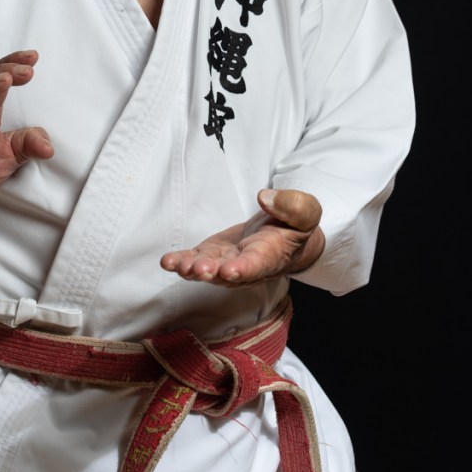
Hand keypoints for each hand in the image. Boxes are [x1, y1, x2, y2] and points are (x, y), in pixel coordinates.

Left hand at [159, 189, 324, 286]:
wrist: (284, 236)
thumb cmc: (294, 224)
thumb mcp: (304, 211)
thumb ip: (292, 205)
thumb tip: (265, 198)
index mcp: (271, 255)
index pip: (257, 265)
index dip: (242, 270)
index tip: (229, 270)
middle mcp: (246, 266)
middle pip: (227, 274)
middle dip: (211, 272)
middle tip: (198, 270)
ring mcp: (227, 262)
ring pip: (208, 269)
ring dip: (191, 269)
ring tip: (176, 265)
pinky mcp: (213, 255)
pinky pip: (196, 260)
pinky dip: (181, 262)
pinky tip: (167, 261)